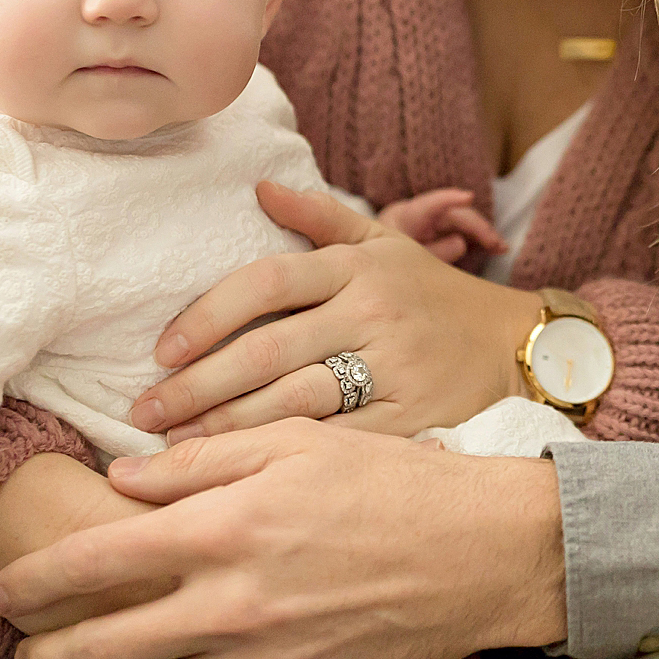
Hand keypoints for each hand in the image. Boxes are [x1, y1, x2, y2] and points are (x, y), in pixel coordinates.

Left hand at [0, 419, 565, 658]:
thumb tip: (122, 476)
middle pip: (98, 648)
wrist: (479, 553)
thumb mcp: (294, 441)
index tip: (5, 591)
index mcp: (223, 529)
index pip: (91, 564)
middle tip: (22, 654)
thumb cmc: (391, 482)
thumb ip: (198, 461)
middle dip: (42, 655)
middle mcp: (231, 605)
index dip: (32, 582)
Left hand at [130, 184, 544, 441]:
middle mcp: (374, 312)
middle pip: (268, 347)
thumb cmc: (433, 295)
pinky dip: (283, 457)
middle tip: (143, 413)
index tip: (161, 351)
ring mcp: (394, 367)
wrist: (516, 345)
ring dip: (227, 426)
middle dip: (197, 385)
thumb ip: (320, 217)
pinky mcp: (410, 418)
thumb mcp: (385, 243)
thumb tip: (258, 187)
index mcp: (358, 266)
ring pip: (295, 398)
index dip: (207, 315)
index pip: (267, 280)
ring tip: (175, 447)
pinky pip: (336, 439)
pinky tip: (241, 472)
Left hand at [375, 187, 507, 263]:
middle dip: (479, 227)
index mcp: (407, 217)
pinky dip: (480, 238)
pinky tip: (495, 248)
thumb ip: (434, 253)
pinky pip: (466, 230)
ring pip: (465, 221)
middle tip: (497, 244)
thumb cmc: (392, 255)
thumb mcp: (407, 261)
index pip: (428, 205)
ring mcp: (436, 218)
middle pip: (456, 214)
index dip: (448, 199)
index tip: (468, 197)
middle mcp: (425, 212)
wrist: (383, 252)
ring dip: (484, 233)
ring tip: (501, 248)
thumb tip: (461, 242)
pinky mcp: (445, 228)